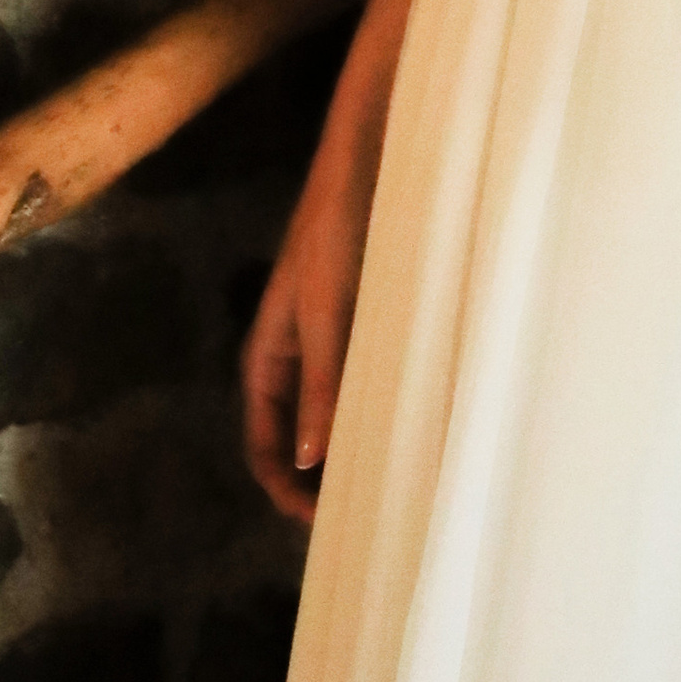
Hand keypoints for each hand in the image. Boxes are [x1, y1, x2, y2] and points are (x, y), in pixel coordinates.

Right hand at [242, 111, 380, 523]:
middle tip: (370, 512)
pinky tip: (416, 420)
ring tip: (397, 478)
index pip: (264, 447)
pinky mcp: (364, 319)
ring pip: (335, 411)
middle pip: (299, 437)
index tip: (324, 524)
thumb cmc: (338, 228)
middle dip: (324, 480)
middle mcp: (295, 356)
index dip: (286, 491)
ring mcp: (329, 338)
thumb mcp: (326, 307)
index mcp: (268, 358)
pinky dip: (381, 407)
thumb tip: (310, 462)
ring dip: (355, 446)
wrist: (370, 157)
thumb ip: (321, 380)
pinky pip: (364, 379)